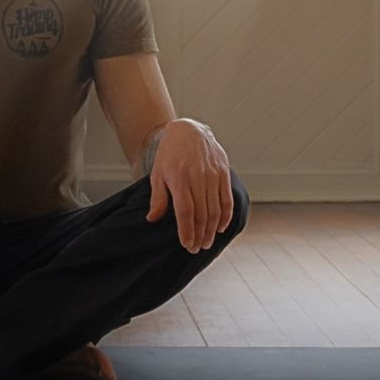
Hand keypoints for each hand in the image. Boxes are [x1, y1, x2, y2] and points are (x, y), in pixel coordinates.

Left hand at [145, 120, 233, 252]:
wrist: (189, 130)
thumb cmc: (169, 155)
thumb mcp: (157, 174)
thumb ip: (158, 198)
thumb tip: (152, 219)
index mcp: (179, 178)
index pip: (185, 211)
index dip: (187, 230)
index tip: (186, 245)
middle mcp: (198, 177)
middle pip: (202, 213)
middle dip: (199, 235)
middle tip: (196, 249)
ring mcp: (213, 175)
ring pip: (215, 209)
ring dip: (211, 229)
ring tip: (206, 242)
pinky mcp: (223, 173)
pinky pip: (227, 199)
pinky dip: (225, 215)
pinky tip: (220, 227)